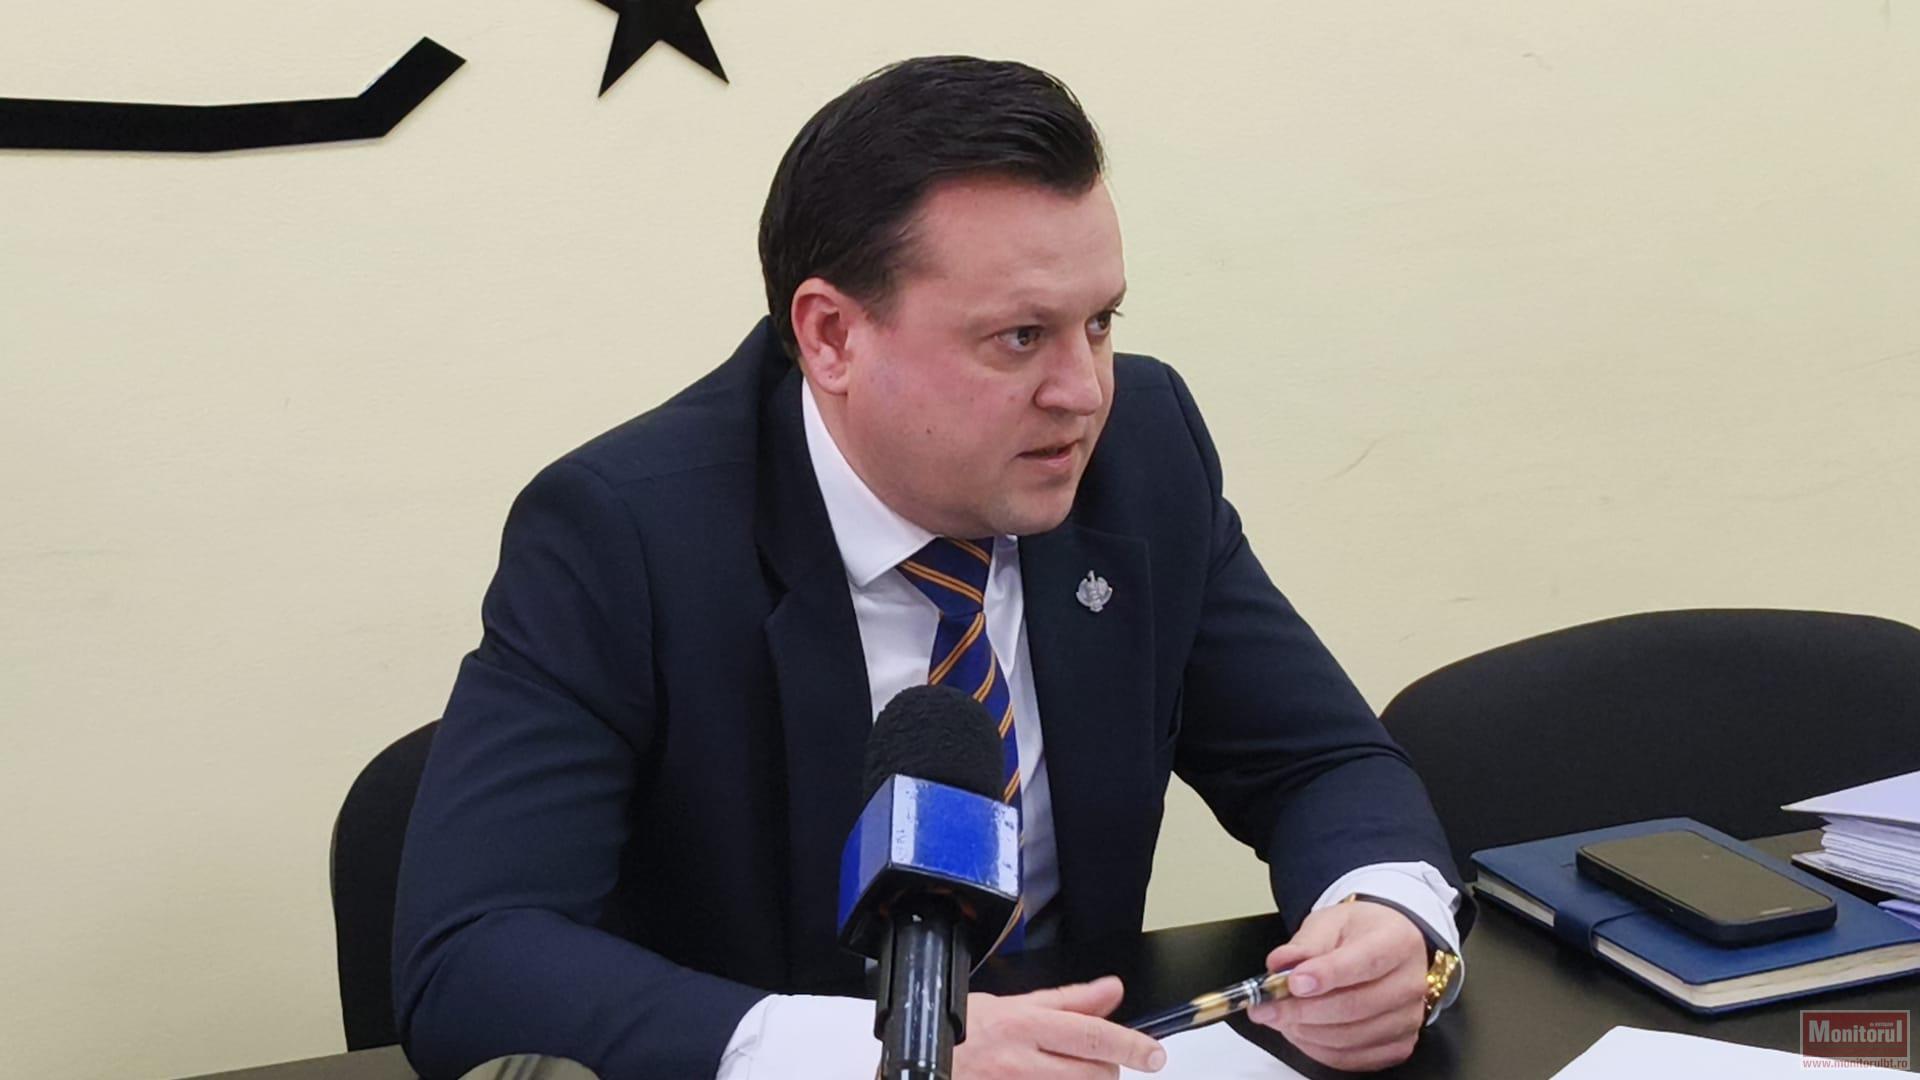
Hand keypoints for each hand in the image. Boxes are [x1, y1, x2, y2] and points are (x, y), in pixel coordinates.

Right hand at [955, 975, 1166, 1077]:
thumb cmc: (959, 1035)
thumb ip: (1067, 999)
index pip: (1091, 1034)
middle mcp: (1022, 1062)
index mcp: (1024, 1025)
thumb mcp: (1009, 1005)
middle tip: (1098, 1063)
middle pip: (1094, 1073)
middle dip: (1107, 1069)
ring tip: (1068, 1072)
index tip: (1154, 1055)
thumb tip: (1111, 989)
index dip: (1130, 1045)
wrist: (920, 1068)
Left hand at [1246, 900, 1429, 1071]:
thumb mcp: (1330, 923)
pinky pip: (1353, 1058)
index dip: (1326, 976)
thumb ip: (1305, 943)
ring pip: (1350, 1038)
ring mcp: (1407, 1019)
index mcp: (1397, 942)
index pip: (1364, 963)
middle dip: (1303, 1010)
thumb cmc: (1360, 934)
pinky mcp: (1399, 1045)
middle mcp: (1410, 983)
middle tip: (1268, 1007)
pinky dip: (1319, 1049)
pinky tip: (1300, 1031)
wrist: (1387, 948)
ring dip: (1306, 1031)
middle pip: (1355, 1006)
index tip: (1293, 982)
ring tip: (1279, 1017)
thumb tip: (1280, 964)